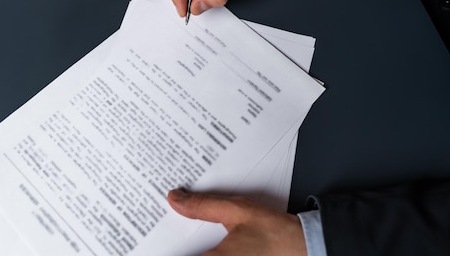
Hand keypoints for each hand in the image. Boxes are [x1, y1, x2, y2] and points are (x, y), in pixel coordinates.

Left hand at [167, 189, 306, 255]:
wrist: (306, 248)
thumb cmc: (275, 232)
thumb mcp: (237, 211)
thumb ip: (203, 206)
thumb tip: (175, 199)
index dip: (159, 249)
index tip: (142, 241)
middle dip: (173, 247)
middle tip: (155, 238)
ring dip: (191, 249)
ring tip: (180, 240)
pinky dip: (205, 251)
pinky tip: (205, 244)